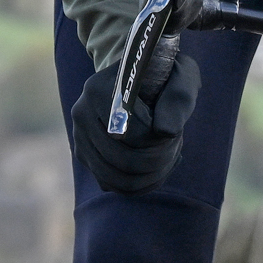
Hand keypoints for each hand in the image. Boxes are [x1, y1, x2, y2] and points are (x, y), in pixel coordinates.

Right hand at [70, 50, 200, 193]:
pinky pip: (114, 185)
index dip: (161, 141)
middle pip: (124, 161)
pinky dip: (142, 183)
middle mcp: (82, 114)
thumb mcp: (182, 77)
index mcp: (99, 89)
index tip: (177, 130)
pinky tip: (159, 162)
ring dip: (153, 174)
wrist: (142, 77)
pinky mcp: (85, 156)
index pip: (132, 134)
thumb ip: (178, 99)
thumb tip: (166, 132)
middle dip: (159, 160)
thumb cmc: (165, 76)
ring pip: (119, 180)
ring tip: (170, 154)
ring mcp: (80, 137)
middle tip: (177, 144)